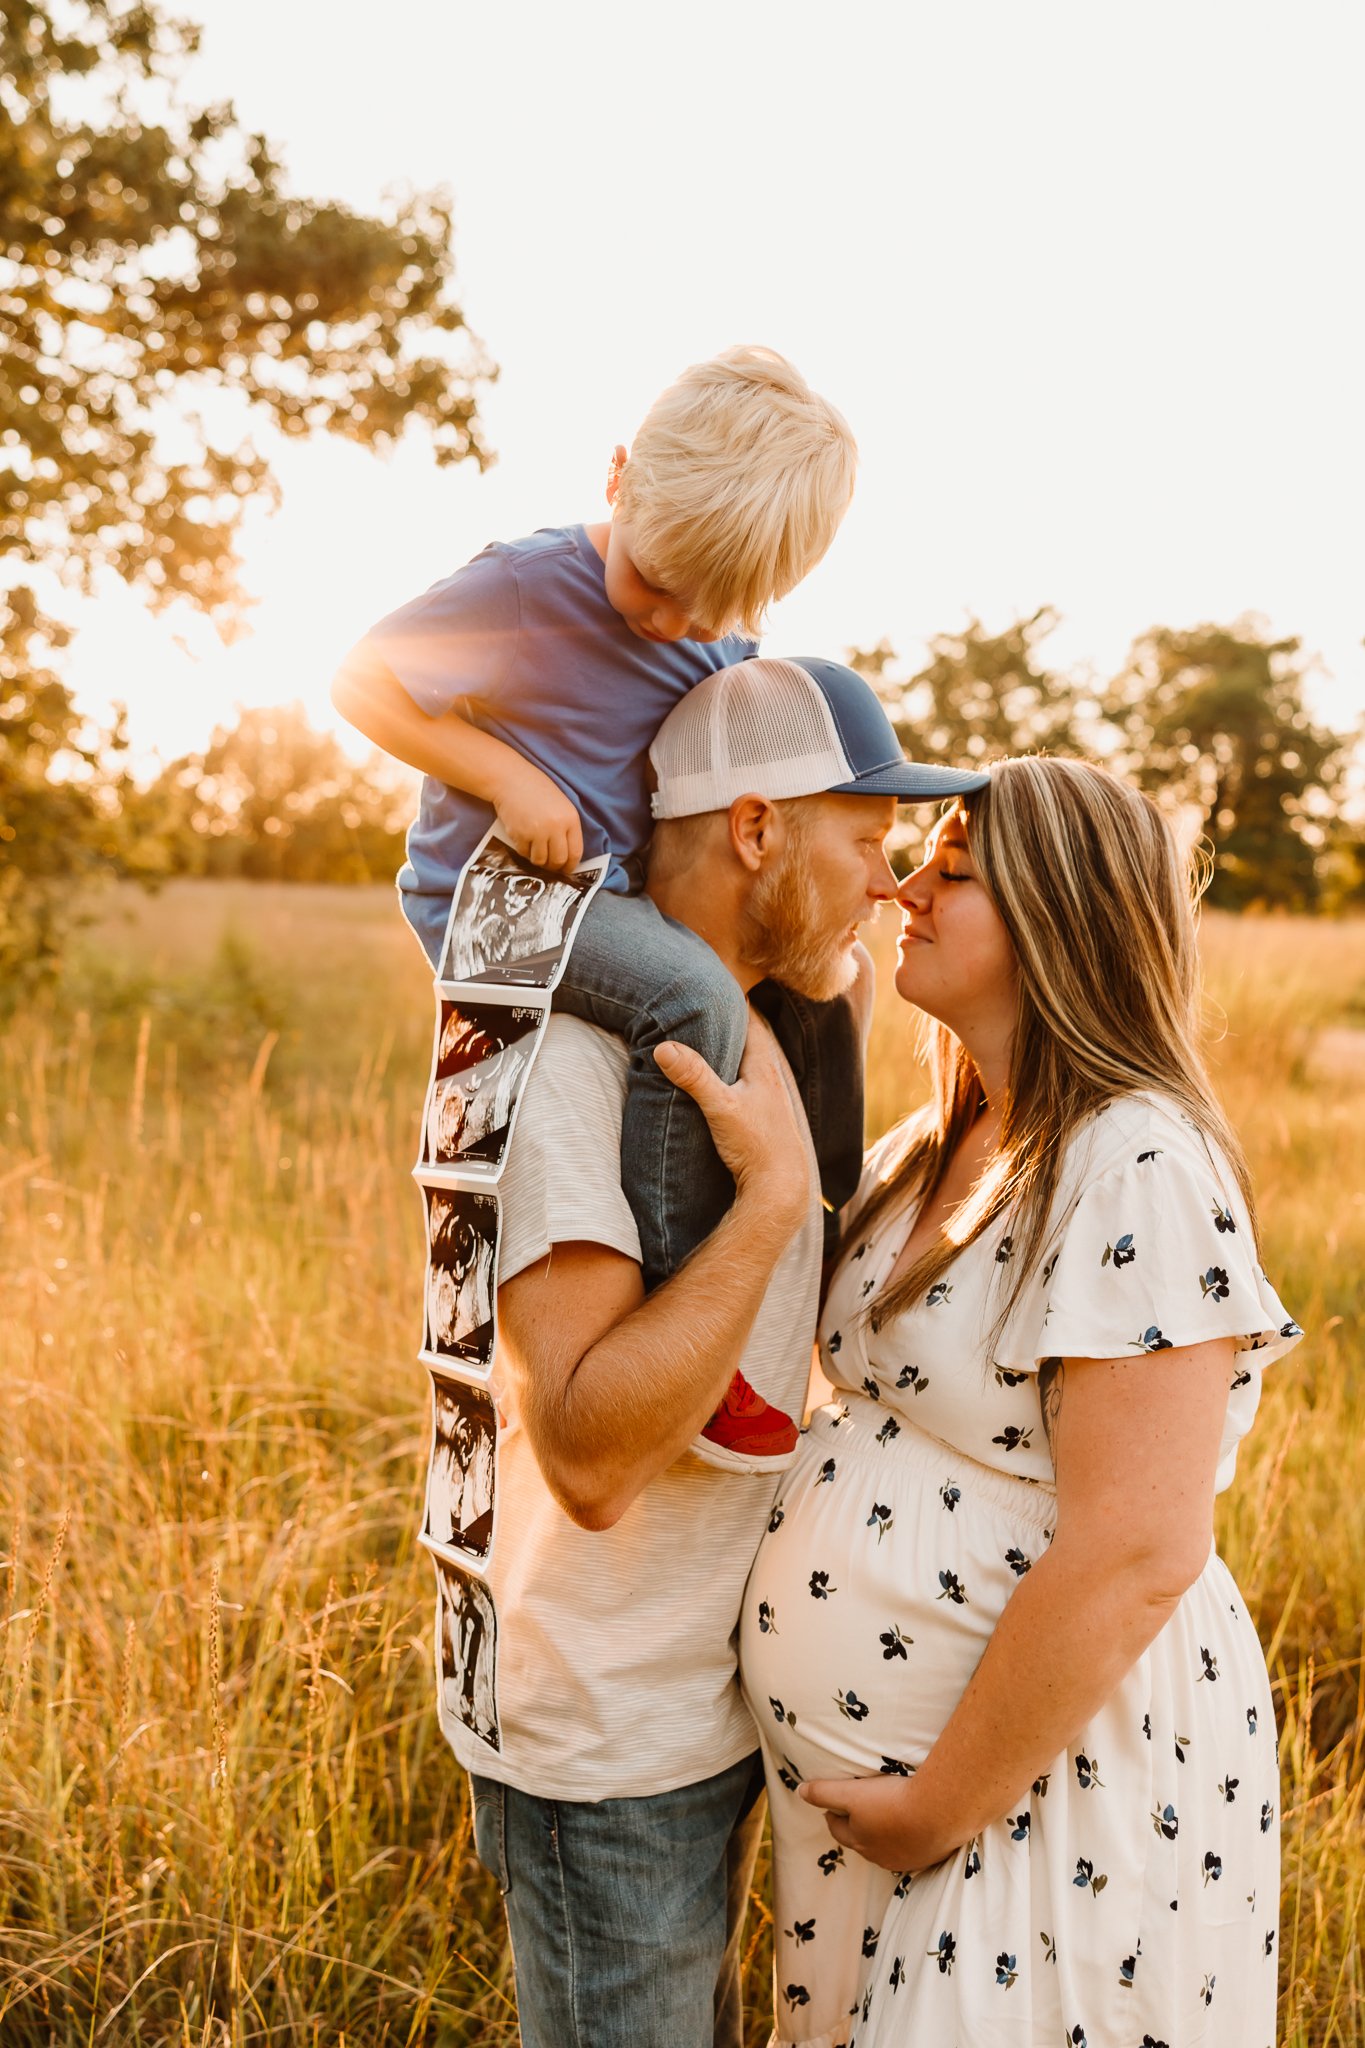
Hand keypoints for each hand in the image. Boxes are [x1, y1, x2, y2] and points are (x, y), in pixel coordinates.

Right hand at [492, 758, 584, 872]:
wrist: (511, 779)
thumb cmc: (537, 790)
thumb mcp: (561, 805)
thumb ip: (566, 827)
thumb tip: (566, 855)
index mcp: (570, 818)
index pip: (575, 852)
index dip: (571, 865)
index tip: (566, 869)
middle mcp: (555, 827)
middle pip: (558, 860)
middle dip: (554, 867)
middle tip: (550, 866)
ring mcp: (537, 832)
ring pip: (540, 860)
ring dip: (538, 860)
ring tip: (536, 851)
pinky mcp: (520, 834)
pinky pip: (524, 853)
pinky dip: (524, 851)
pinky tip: (524, 840)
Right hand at [654, 1013, 811, 1229]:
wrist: (780, 1189)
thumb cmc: (757, 1147)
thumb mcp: (721, 1108)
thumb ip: (694, 1076)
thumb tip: (664, 1047)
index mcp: (764, 1068)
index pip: (750, 1020)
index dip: (733, 1000)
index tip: (714, 981)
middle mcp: (770, 1079)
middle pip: (748, 1039)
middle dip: (728, 1022)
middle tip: (703, 1002)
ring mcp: (768, 1100)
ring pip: (746, 1064)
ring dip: (729, 1050)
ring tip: (705, 1036)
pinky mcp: (761, 1119)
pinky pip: (743, 1085)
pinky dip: (730, 1074)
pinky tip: (718, 1081)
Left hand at [800, 1773, 948, 1873]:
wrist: (938, 1813)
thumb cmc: (891, 1801)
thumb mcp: (851, 1792)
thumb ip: (824, 1792)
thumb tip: (800, 1791)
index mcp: (859, 1840)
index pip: (838, 1829)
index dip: (833, 1815)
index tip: (832, 1806)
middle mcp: (879, 1855)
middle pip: (861, 1841)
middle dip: (856, 1827)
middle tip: (857, 1811)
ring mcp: (905, 1858)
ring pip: (887, 1847)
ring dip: (884, 1834)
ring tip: (887, 1817)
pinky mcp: (928, 1856)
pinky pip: (913, 1848)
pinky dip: (909, 1838)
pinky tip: (915, 1827)